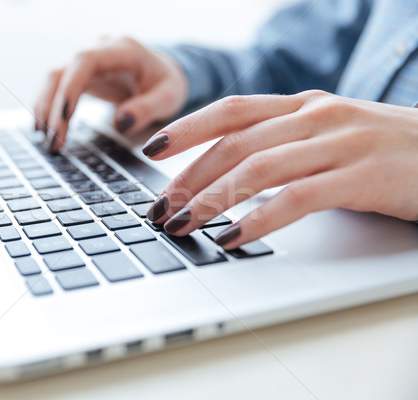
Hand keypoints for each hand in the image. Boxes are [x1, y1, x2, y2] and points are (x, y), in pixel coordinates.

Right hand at [33, 36, 187, 151]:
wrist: (164, 74)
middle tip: (53, 141)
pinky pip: (57, 87)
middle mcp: (99, 50)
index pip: (84, 61)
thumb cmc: (167, 84)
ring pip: (54, 79)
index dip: (70, 86)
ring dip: (46, 109)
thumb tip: (120, 124)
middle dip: (53, 108)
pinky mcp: (80, 74)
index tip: (63, 116)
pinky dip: (49, 107)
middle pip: (63, 72)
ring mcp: (87, 61)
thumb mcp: (168, 98)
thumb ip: (146, 109)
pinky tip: (44, 128)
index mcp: (123, 50)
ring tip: (47, 140)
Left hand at [144, 90, 417, 248]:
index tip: (150, 149)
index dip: (186, 128)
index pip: (231, 110)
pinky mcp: (361, 177)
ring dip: (211, 199)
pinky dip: (257, 219)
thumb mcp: (329, 136)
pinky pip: (295, 198)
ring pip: (256, 168)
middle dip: (188, 178)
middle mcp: (316, 117)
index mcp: (303, 106)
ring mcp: (340, 143)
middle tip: (160, 207)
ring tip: (183, 224)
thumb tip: (226, 174)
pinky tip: (231, 237)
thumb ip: (282, 145)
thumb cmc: (386, 150)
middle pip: (234, 143)